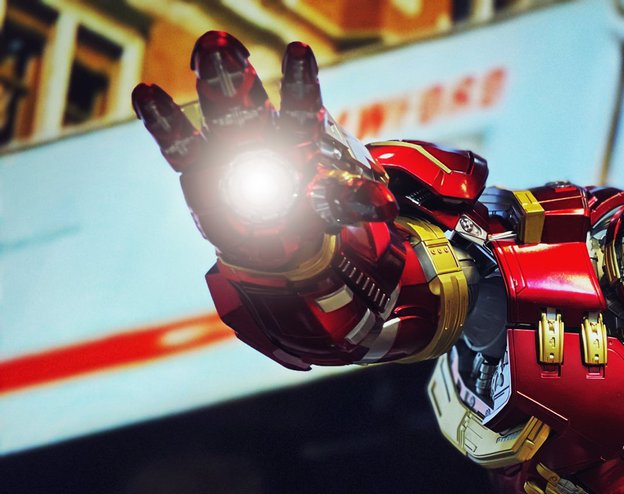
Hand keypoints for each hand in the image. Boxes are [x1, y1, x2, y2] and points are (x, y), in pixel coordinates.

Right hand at [132, 32, 396, 269]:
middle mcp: (263, 133)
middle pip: (250, 100)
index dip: (300, 80)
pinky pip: (179, 145)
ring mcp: (229, 146)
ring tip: (204, 48)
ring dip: (213, 83)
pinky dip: (164, 122)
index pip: (302, 105)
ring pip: (218, 111)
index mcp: (299, 137)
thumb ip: (357, 199)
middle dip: (237, 74)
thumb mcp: (337, 204)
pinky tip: (146, 92)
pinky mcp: (200, 169)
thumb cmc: (308, 206)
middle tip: (219, 40)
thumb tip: (387, 204)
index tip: (297, 48)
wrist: (276, 233)